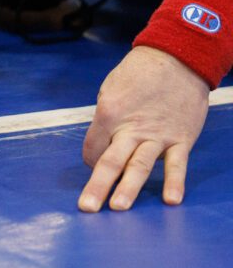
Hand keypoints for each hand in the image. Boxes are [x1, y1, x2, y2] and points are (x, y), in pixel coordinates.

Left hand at [79, 46, 208, 211]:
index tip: (96, 164)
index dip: (91, 160)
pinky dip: (175, 182)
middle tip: (87, 208)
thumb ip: (106, 120)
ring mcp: (157, 135)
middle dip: (98, 186)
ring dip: (129, 189)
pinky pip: (176, 164)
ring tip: (119, 208)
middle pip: (111, 161)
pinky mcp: (180, 139)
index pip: (93, 148)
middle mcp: (130, 127)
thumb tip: (103, 144)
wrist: (176, 59)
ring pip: (140, 166)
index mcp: (108, 113)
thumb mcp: (109, 90)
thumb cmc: (137, 74)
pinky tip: (172, 201)